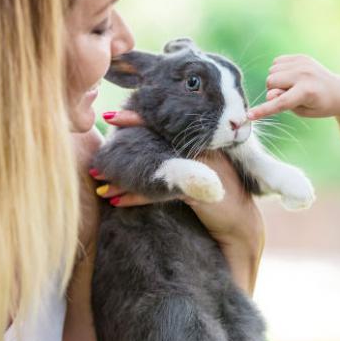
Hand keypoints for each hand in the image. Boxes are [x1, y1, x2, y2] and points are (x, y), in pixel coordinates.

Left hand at [92, 110, 264, 292]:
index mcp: (205, 139)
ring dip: (125, 179)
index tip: (112, 116)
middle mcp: (206, 147)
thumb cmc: (220, 196)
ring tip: (101, 185)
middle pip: (156, 142)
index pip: (168, 122)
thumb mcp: (202, 171)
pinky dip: (137, 197)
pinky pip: (161, 191)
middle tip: (97, 159)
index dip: (139, 117)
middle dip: (124, 150)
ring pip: (155, 167)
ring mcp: (204, 167)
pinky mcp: (200, 190)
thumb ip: (183, 156)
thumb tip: (145, 150)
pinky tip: (118, 201)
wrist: (242, 224)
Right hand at [246, 54, 339, 120]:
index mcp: (307, 92)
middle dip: (273, 90)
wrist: (339, 91)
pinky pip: (277, 62)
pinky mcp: (301, 57)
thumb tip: (269, 93)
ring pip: (272, 71)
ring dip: (277, 80)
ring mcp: (303, 63)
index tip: (249, 116)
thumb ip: (284, 103)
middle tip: (288, 96)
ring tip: (292, 86)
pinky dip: (280, 71)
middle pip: (271, 81)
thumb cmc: (320, 105)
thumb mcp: (303, 111)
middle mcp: (304, 75)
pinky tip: (291, 77)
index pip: (280, 103)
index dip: (263, 110)